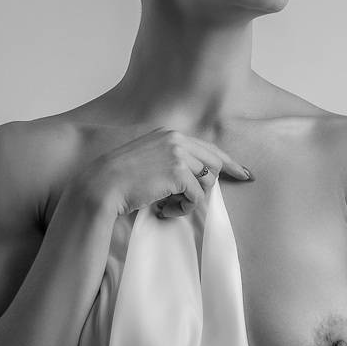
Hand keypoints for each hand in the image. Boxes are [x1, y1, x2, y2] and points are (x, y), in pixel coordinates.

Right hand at [63, 126, 252, 222]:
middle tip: (194, 202)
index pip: (208, 148)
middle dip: (211, 186)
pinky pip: (197, 196)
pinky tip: (166, 210)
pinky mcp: (178, 172)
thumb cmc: (120, 180)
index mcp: (169, 134)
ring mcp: (177, 153)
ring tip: (169, 207)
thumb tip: (192, 178)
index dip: (229, 163)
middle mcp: (176, 139)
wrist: (101, 186)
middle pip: (215, 163)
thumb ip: (168, 161)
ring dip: (191, 200)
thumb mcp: (145, 162)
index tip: (245, 173)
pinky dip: (184, 208)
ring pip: (207, 181)